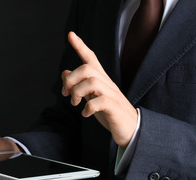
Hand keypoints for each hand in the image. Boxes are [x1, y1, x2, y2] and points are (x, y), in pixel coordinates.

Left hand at [61, 32, 137, 147]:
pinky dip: (88, 108)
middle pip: (87, 69)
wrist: (131, 128)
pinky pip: (99, 102)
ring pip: (92, 82)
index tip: (70, 35)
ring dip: (77, 93)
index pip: (91, 58)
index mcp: (101, 80)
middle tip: (65, 94)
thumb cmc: (109, 111)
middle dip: (71, 79)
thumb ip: (79, 84)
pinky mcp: (114, 107)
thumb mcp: (91, 96)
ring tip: (74, 104)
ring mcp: (112, 94)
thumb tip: (65, 72)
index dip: (80, 46)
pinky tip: (85, 114)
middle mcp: (107, 83)